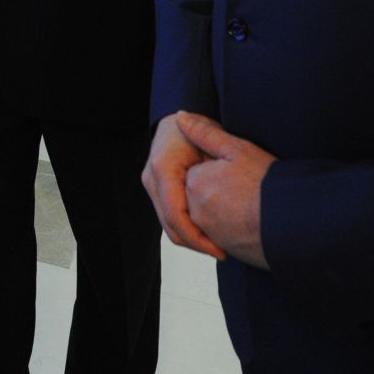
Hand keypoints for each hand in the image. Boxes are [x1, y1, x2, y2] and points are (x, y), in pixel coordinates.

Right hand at [142, 113, 224, 258]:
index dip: (197, 238)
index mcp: (163, 169)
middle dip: (195, 243)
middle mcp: (151, 179)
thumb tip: (217, 189)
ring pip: (168, 224)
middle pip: (170, 224)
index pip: (176, 215)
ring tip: (217, 247)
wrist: (176, 120)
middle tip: (222, 253)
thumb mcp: (210, 140)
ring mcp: (151, 185)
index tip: (219, 250)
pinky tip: (207, 234)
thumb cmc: (195, 126)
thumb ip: (212, 162)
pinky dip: (187, 228)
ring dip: (191, 238)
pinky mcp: (156, 190)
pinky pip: (170, 216)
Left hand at [178, 112, 273, 269]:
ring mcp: (208, 232)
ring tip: (250, 201)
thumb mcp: (238, 149)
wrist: (292, 224)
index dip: (216, 167)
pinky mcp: (222, 248)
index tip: (238, 169)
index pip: (195, 170)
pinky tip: (251, 217)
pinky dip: (231, 225)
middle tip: (246, 185)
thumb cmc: (267, 183)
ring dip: (223, 207)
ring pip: (208, 213)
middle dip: (216, 187)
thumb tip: (180, 118)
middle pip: (199, 192)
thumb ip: (205, 133)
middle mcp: (195, 209)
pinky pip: (219, 233)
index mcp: (195, 182)